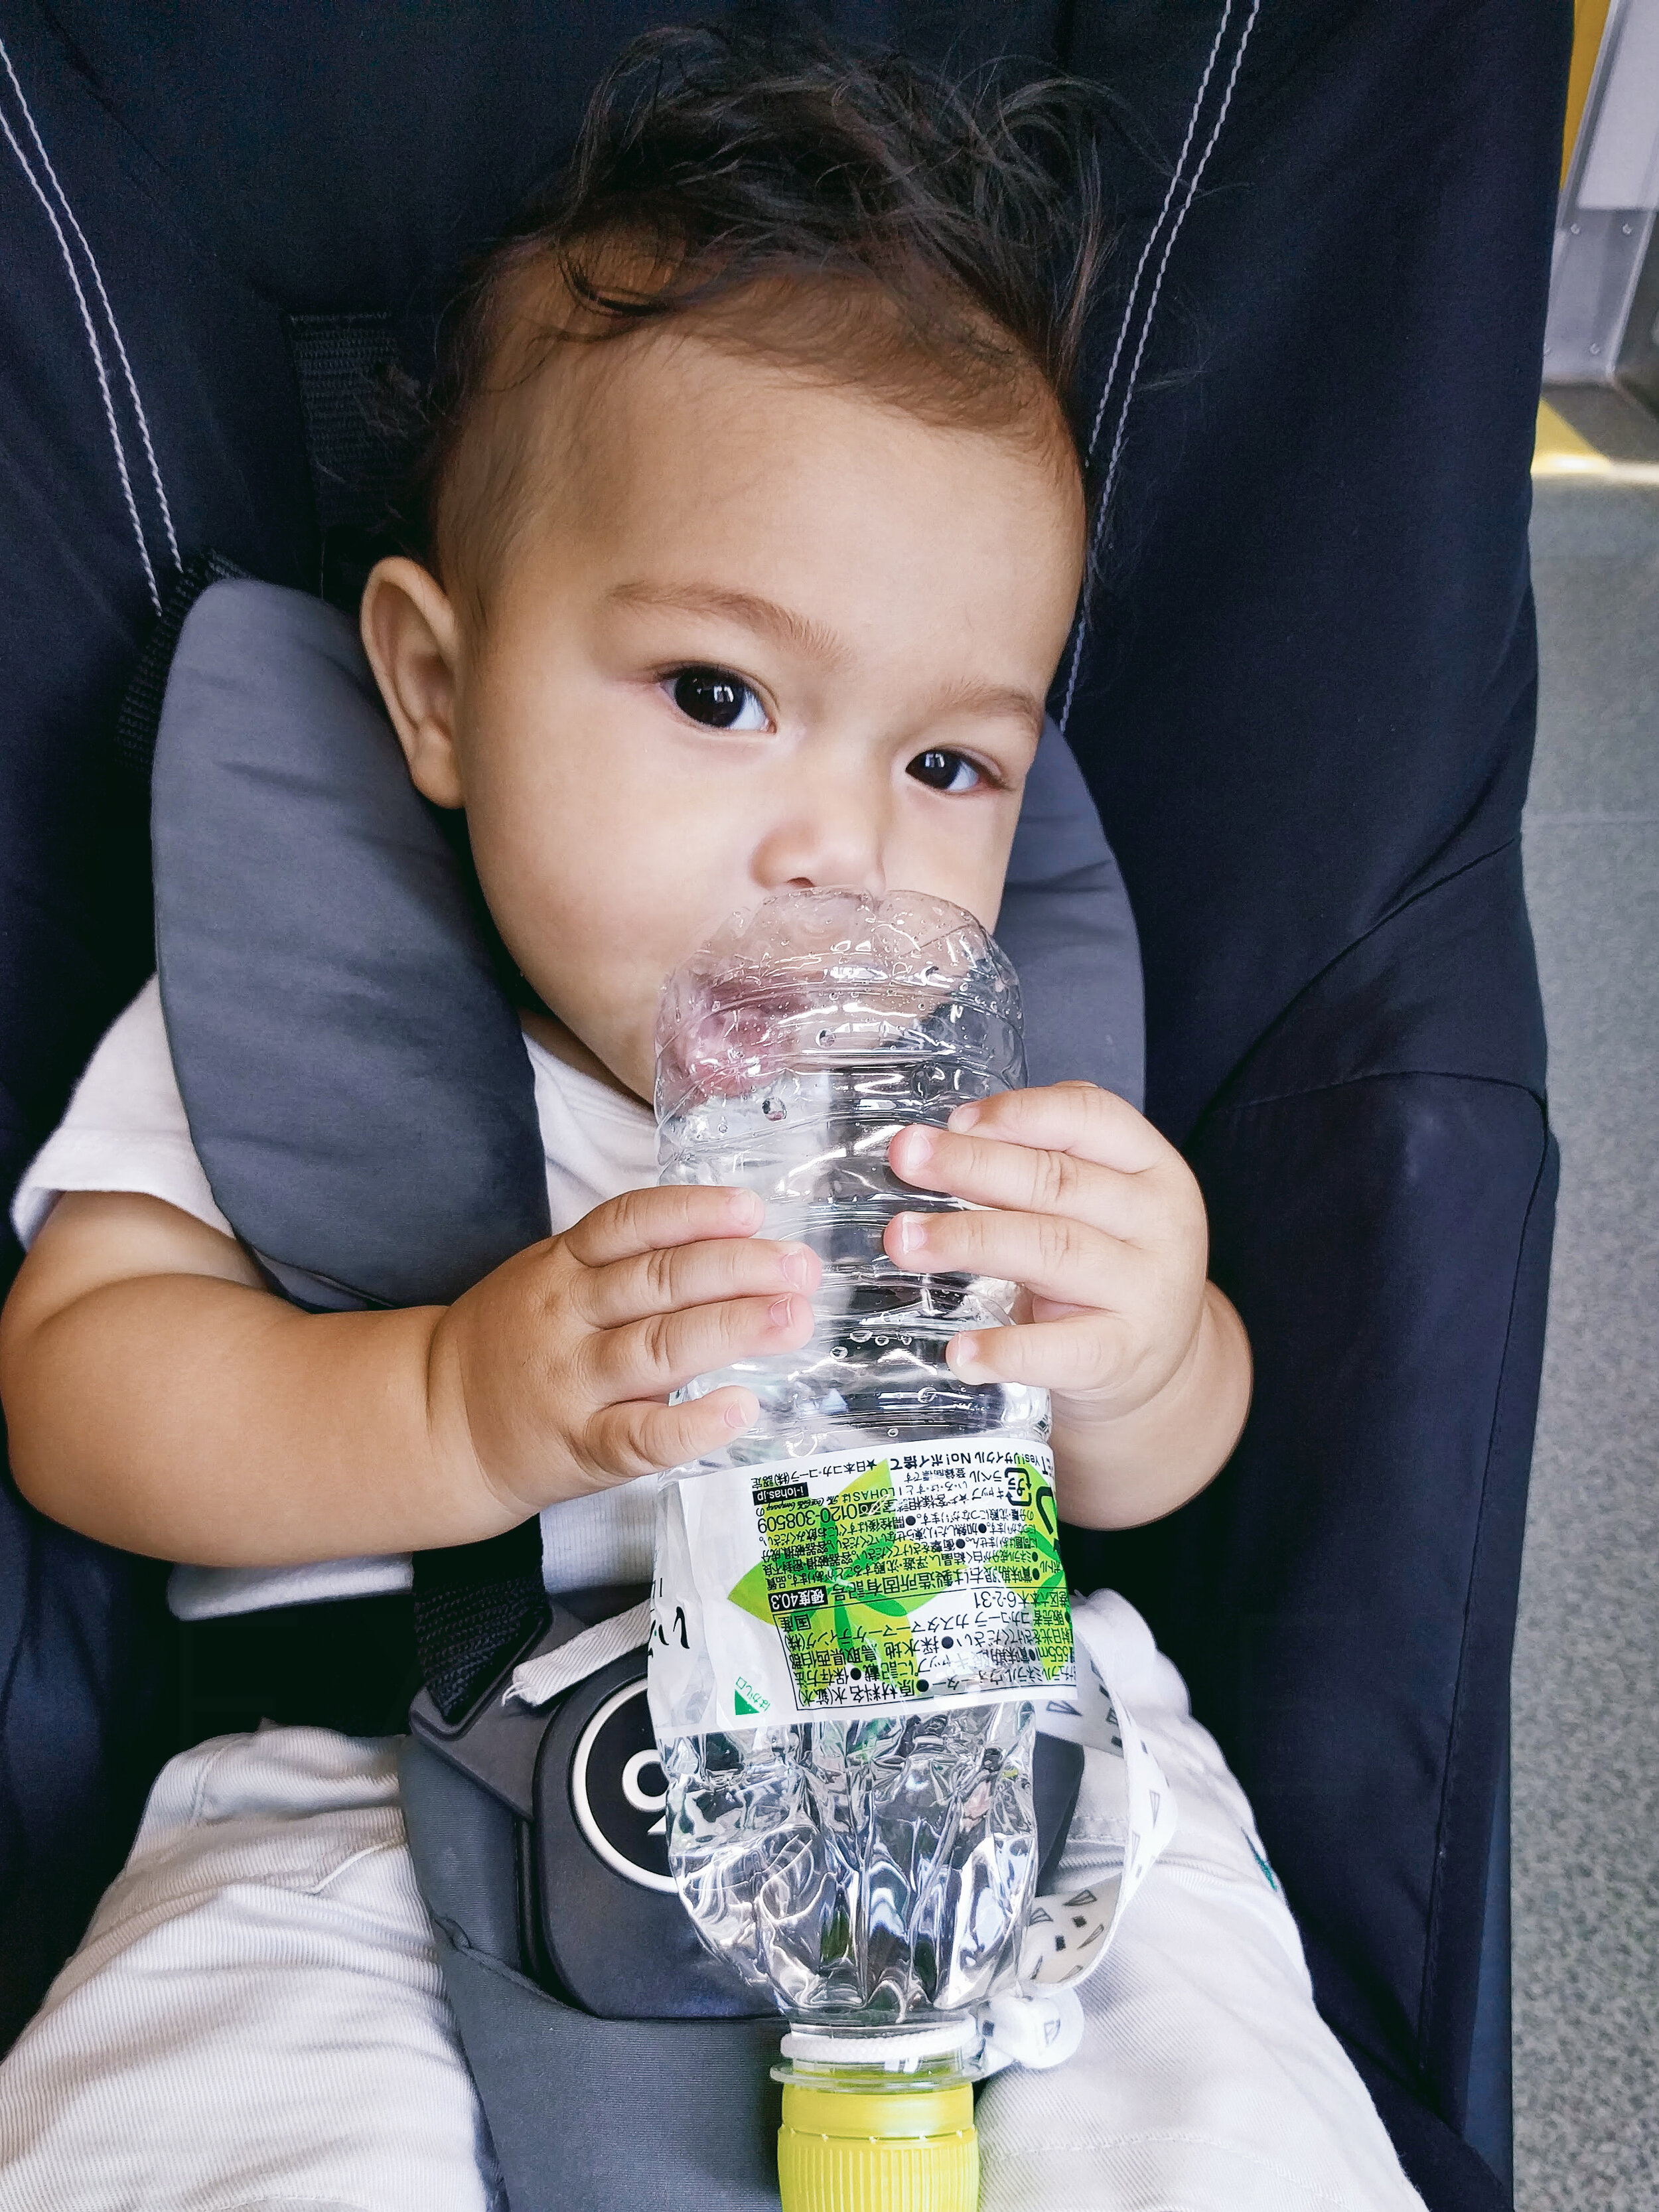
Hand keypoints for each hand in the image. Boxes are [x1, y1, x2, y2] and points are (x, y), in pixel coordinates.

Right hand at [427, 1185, 817, 1516]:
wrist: (438, 1421)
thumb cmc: (517, 1342)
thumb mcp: (549, 1276)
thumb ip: (622, 1260)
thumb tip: (732, 1241)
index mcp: (562, 1266)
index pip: (631, 1224)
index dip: (694, 1212)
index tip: (752, 1210)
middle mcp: (568, 1317)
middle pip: (659, 1282)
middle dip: (739, 1270)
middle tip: (800, 1268)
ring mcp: (573, 1384)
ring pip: (659, 1349)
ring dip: (734, 1329)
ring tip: (794, 1319)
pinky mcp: (581, 1447)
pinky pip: (641, 1437)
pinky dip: (694, 1423)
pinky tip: (741, 1407)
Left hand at [884, 1082, 1248, 1526]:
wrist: (1165, 1362)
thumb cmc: (1109, 1261)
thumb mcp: (1099, 1200)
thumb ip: (1041, 1162)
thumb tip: (946, 1142)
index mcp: (1152, 1166)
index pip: (1092, 1117)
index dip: (1020, 1112)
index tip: (955, 1119)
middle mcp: (1158, 1223)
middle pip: (1057, 1181)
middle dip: (971, 1165)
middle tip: (905, 1159)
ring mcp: (1144, 1291)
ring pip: (1049, 1250)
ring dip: (967, 1240)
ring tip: (903, 1240)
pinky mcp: (1122, 1355)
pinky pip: (1059, 1351)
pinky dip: (1005, 1350)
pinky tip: (959, 1351)